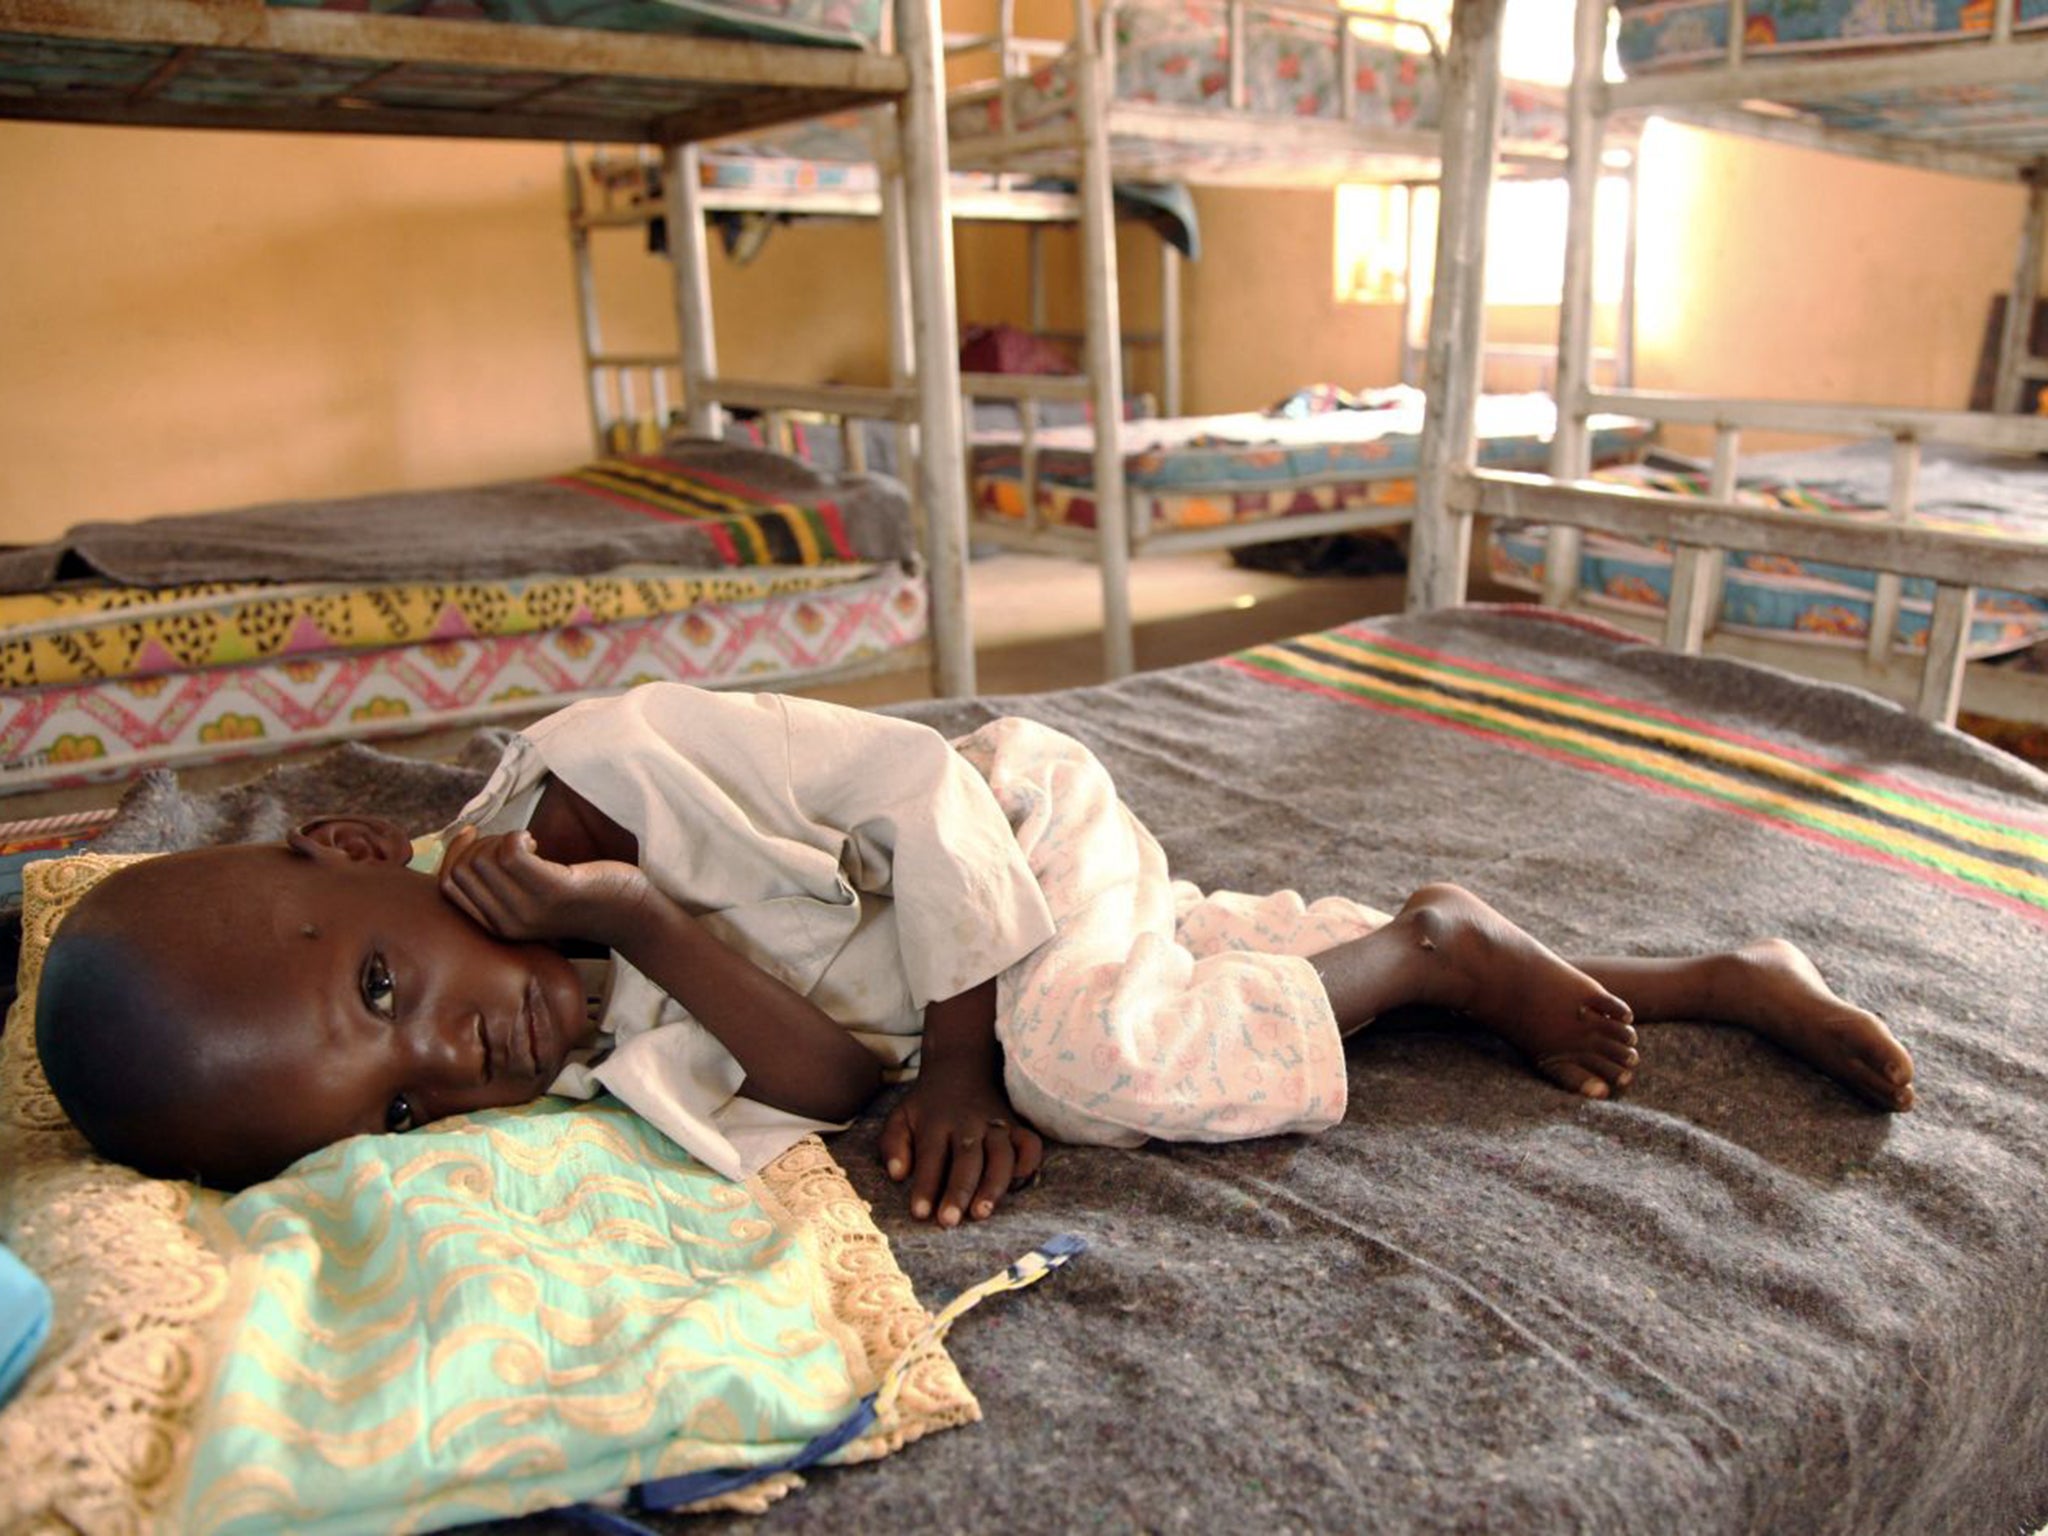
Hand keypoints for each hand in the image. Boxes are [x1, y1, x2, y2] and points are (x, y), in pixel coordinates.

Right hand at [437, 824, 648, 945]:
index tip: (479, 836)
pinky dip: (517, 836)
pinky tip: (537, 841)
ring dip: (501, 838)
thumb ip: (497, 880)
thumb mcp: (528, 894)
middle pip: (462, 868)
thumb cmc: (578, 896)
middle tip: (515, 843)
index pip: (446, 885)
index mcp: (495, 926)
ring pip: (482, 859)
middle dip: (481, 844)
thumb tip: (462, 839)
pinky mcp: (553, 891)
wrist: (629, 913)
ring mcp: (529, 909)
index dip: (456, 853)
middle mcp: (506, 924)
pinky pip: (511, 853)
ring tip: (530, 843)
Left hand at [878, 1075, 1043, 1227]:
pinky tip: (1018, 1184)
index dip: (926, 1186)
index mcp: (936, 1122)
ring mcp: (996, 1124)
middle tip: (949, 1220)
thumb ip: (892, 1144)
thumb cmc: (926, 1105)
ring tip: (981, 1213)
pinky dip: (1028, 1164)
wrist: (960, 1067)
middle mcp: (969, 1124)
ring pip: (1000, 1155)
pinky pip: (1030, 1145)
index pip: (931, 1156)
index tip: (920, 1213)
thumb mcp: (900, 1117)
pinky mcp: (1017, 1126)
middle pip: (967, 1159)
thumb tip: (897, 1174)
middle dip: (959, 1191)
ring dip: (992, 1185)